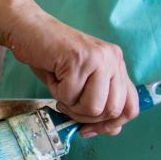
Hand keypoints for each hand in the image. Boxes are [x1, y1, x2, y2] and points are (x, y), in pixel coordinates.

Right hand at [2, 3, 138, 137]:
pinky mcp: (79, 59)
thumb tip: (111, 129)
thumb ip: (98, 102)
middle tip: (68, 105)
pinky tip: (54, 78)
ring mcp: (98, 59)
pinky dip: (56, 93)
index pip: (131, 106)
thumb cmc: (51, 58)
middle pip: (112, 110)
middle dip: (85, 117)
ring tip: (60, 90)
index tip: (89, 129)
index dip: (111, 125)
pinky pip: (70, 95)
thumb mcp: (80, 82)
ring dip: (71, 106)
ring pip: (94, 107)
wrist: (29, 31)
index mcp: (117, 66)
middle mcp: (113, 60)